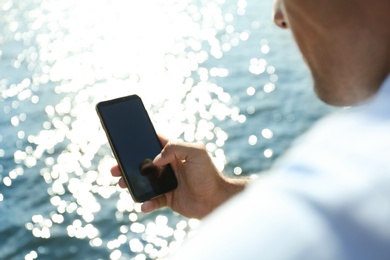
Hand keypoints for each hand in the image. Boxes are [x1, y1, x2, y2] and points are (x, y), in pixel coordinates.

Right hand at [111, 135, 247, 218]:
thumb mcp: (196, 153)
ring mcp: (167, 183)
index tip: (124, 141)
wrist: (216, 199)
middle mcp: (169, 166)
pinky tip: (144, 204)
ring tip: (122, 184)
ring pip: (144, 182)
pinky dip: (146, 203)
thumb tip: (156, 159)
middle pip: (143, 163)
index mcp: (174, 152)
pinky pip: (153, 200)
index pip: (154, 142)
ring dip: (131, 183)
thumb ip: (176, 148)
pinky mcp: (168, 198)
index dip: (140, 140)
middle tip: (114, 168)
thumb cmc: (209, 174)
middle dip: (127, 165)